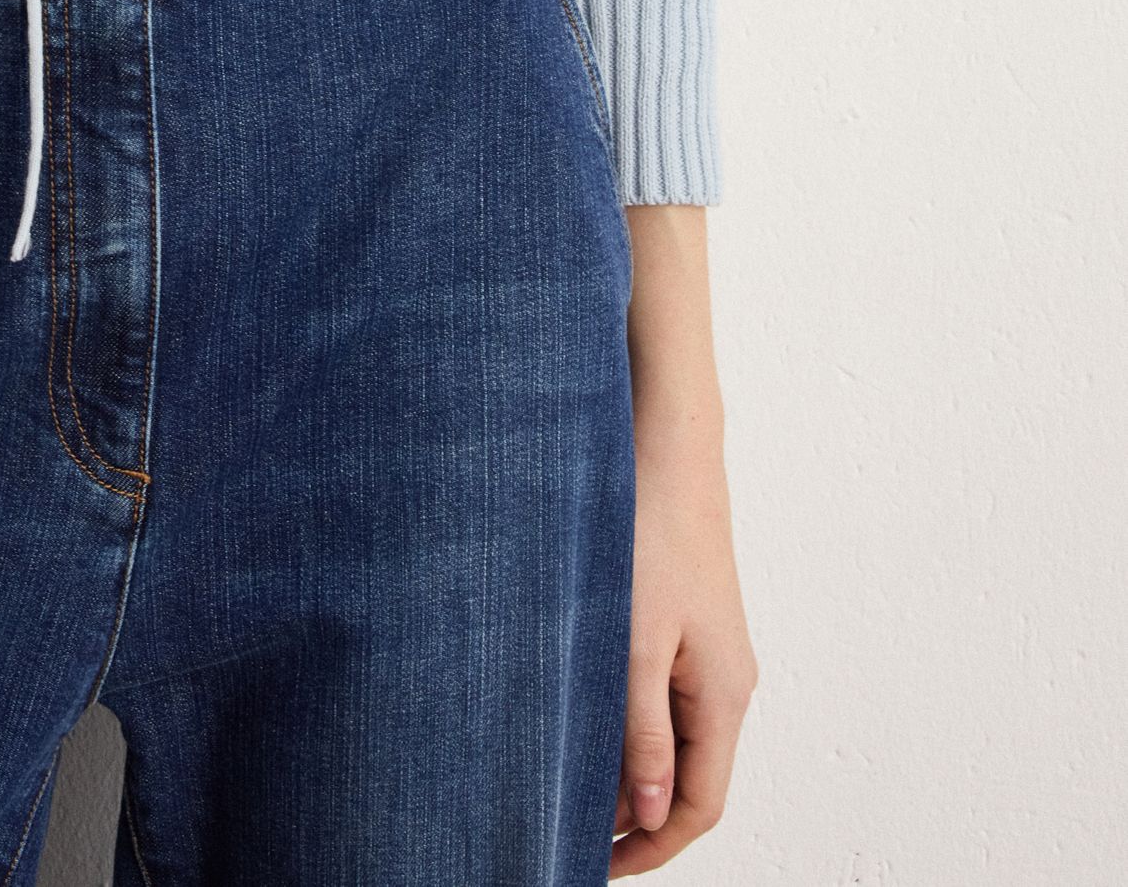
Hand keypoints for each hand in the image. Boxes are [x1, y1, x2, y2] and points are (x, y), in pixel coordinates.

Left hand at [610, 208, 757, 872]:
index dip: (649, 849)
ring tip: (552, 772)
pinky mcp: (678, 613)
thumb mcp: (633, 641)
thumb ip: (641, 733)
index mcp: (725, 694)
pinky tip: (569, 706)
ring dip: (619, 761)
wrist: (662, 433)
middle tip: (557, 827)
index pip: (699, 807)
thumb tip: (649, 815)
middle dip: (629, 813)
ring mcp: (703, 645)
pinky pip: (654, 688)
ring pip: (666, 731)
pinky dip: (618, 714)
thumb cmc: (647, 528)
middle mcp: (723, 677)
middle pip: (685, 776)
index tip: (587, 866)